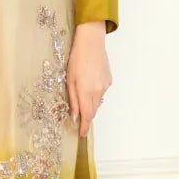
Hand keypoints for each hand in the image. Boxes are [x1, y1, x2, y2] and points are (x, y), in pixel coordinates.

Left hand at [66, 22, 111, 137]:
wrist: (91, 43)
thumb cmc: (76, 59)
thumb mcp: (69, 80)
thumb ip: (73, 100)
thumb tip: (75, 116)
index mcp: (86, 91)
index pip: (86, 115)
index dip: (84, 127)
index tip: (81, 135)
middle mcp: (98, 91)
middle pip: (93, 110)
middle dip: (87, 117)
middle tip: (79, 120)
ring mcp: (105, 86)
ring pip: (97, 101)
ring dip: (90, 103)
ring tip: (82, 92)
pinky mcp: (109, 80)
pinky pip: (101, 92)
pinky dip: (95, 93)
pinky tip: (89, 83)